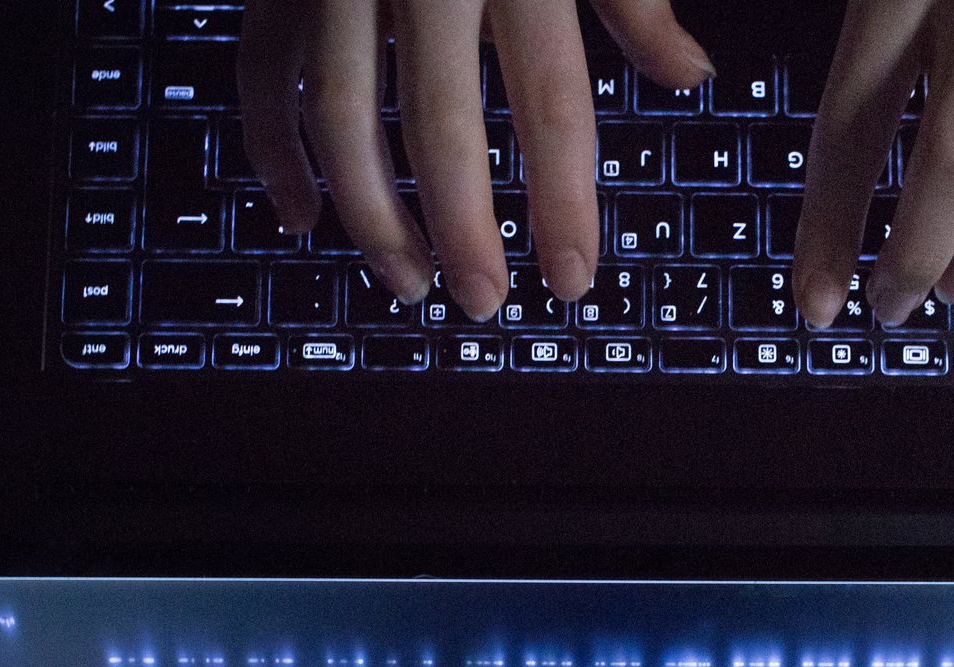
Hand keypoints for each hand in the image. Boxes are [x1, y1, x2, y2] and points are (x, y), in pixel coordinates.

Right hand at [239, 0, 712, 320]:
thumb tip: (691, 77)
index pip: (549, 100)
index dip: (561, 200)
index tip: (572, 281)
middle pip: (441, 123)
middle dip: (461, 229)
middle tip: (485, 306)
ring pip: (340, 114)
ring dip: (371, 215)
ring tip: (408, 287)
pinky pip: (262, 73)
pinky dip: (275, 151)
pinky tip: (304, 220)